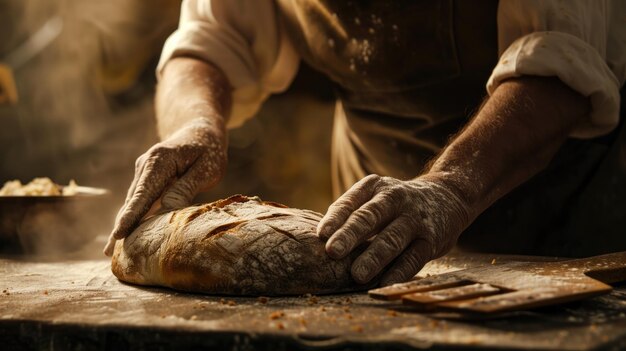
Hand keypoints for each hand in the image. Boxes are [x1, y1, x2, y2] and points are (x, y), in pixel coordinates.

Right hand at [103, 118, 225, 255]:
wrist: (200, 131)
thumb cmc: (208, 150)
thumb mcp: (206, 168)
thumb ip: (186, 188)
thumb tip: (167, 210)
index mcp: (159, 161)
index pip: (142, 194)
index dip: (131, 216)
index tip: (118, 234)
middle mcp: (145, 166)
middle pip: (132, 201)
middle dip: (121, 226)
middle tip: (109, 252)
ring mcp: (144, 173)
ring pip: (133, 203)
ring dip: (124, 225)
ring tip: (111, 251)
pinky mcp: (147, 180)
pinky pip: (139, 201)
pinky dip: (133, 218)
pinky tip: (125, 236)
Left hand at [317, 174, 469, 285]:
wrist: (447, 196)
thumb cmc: (397, 204)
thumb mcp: (375, 197)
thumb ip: (351, 214)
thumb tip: (321, 241)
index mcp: (374, 187)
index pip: (350, 202)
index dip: (335, 219)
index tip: (321, 235)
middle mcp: (395, 199)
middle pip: (369, 217)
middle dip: (350, 235)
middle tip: (332, 251)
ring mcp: (414, 219)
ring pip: (392, 238)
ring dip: (374, 257)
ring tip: (357, 274)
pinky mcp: (431, 240)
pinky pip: (414, 258)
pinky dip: (399, 272)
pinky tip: (384, 283)